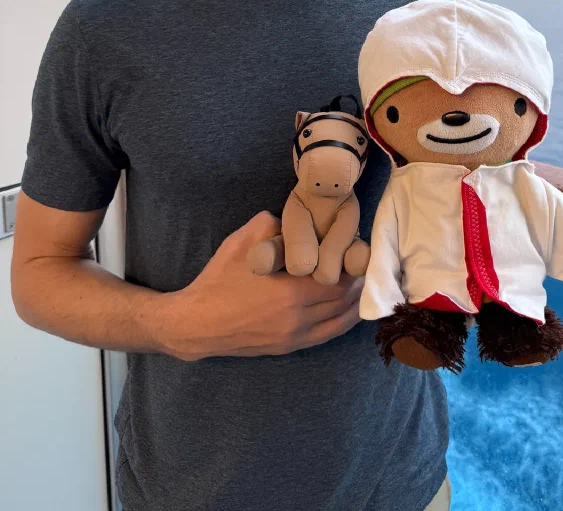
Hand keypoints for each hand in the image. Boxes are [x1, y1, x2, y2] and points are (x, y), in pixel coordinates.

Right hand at [160, 211, 363, 361]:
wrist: (196, 323)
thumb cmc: (219, 280)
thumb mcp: (243, 241)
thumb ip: (272, 225)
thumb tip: (297, 222)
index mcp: (291, 293)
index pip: (339, 280)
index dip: (352, 265)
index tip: (354, 249)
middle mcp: (299, 319)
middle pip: (344, 300)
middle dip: (356, 280)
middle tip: (360, 262)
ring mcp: (295, 337)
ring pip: (339, 321)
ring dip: (353, 301)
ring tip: (358, 281)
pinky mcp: (289, 347)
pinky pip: (327, 335)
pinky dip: (341, 320)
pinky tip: (346, 307)